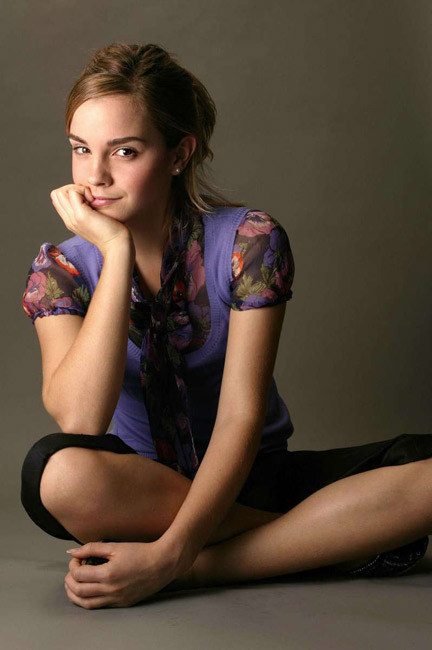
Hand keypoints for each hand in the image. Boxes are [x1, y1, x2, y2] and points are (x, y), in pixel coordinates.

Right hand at [50, 184, 132, 257]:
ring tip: (90, 199)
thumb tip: (86, 197)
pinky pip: (73, 192)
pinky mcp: (81, 215)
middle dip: (71, 188)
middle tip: (87, 197)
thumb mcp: (94, 219)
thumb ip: (86, 211)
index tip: (86, 199)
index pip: (57, 199)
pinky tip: (94, 201)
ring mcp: (73, 218)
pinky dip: (84, 191)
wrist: (116, 244)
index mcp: (70, 221)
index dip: (69, 193)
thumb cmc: (111, 231)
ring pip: (60, 192)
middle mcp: (68, 220)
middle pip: (56, 194)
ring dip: (76, 189)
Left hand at [64, 540, 181, 608]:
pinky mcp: (122, 604)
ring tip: (74, 584)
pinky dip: (88, 600)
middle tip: (72, 571)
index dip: (72, 566)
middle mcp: (110, 590)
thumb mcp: (115, 546)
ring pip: (86, 603)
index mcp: (107, 574)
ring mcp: (116, 599)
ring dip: (75, 594)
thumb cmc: (141, 552)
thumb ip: (91, 548)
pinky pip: (99, 606)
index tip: (77, 559)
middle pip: (78, 591)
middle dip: (69, 581)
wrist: (162, 563)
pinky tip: (88, 591)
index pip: (78, 574)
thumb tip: (72, 551)